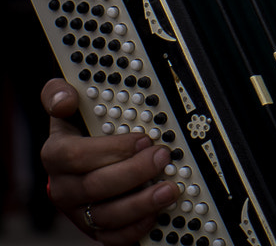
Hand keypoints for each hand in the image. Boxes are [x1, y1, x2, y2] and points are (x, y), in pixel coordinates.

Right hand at [41, 79, 178, 243]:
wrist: (76, 160)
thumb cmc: (79, 128)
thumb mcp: (66, 105)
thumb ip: (59, 95)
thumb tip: (65, 98)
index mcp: (56, 155)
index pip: (76, 156)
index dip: (112, 148)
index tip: (142, 139)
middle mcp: (64, 187)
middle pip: (95, 187)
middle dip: (134, 172)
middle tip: (163, 157)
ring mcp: (78, 211)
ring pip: (105, 216)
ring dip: (141, 204)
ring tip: (169, 189)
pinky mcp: (92, 227)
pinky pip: (110, 237)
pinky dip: (134, 229)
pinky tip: (155, 214)